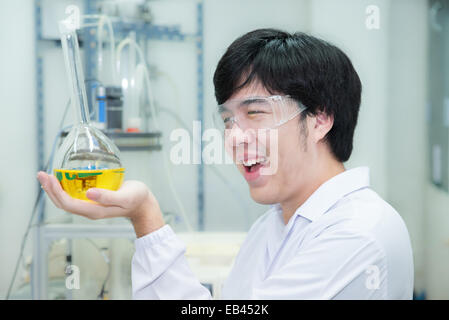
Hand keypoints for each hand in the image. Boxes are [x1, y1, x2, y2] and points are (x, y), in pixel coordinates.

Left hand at [37, 171, 164, 236]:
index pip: (68, 204)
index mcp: (94, 211)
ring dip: (54, 189)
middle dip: (50, 190)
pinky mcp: (93, 200)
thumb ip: (108, 197)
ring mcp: (91, 205)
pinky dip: (65, 187)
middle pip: (63, 203)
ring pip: (66, 200)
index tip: (50, 178)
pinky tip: (63, 178)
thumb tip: (88, 193)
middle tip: (42, 174)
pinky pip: (74, 195)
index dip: (56, 192)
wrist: (143, 204)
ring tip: (47, 176)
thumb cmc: (136, 199)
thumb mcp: (125, 197)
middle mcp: (89, 209)